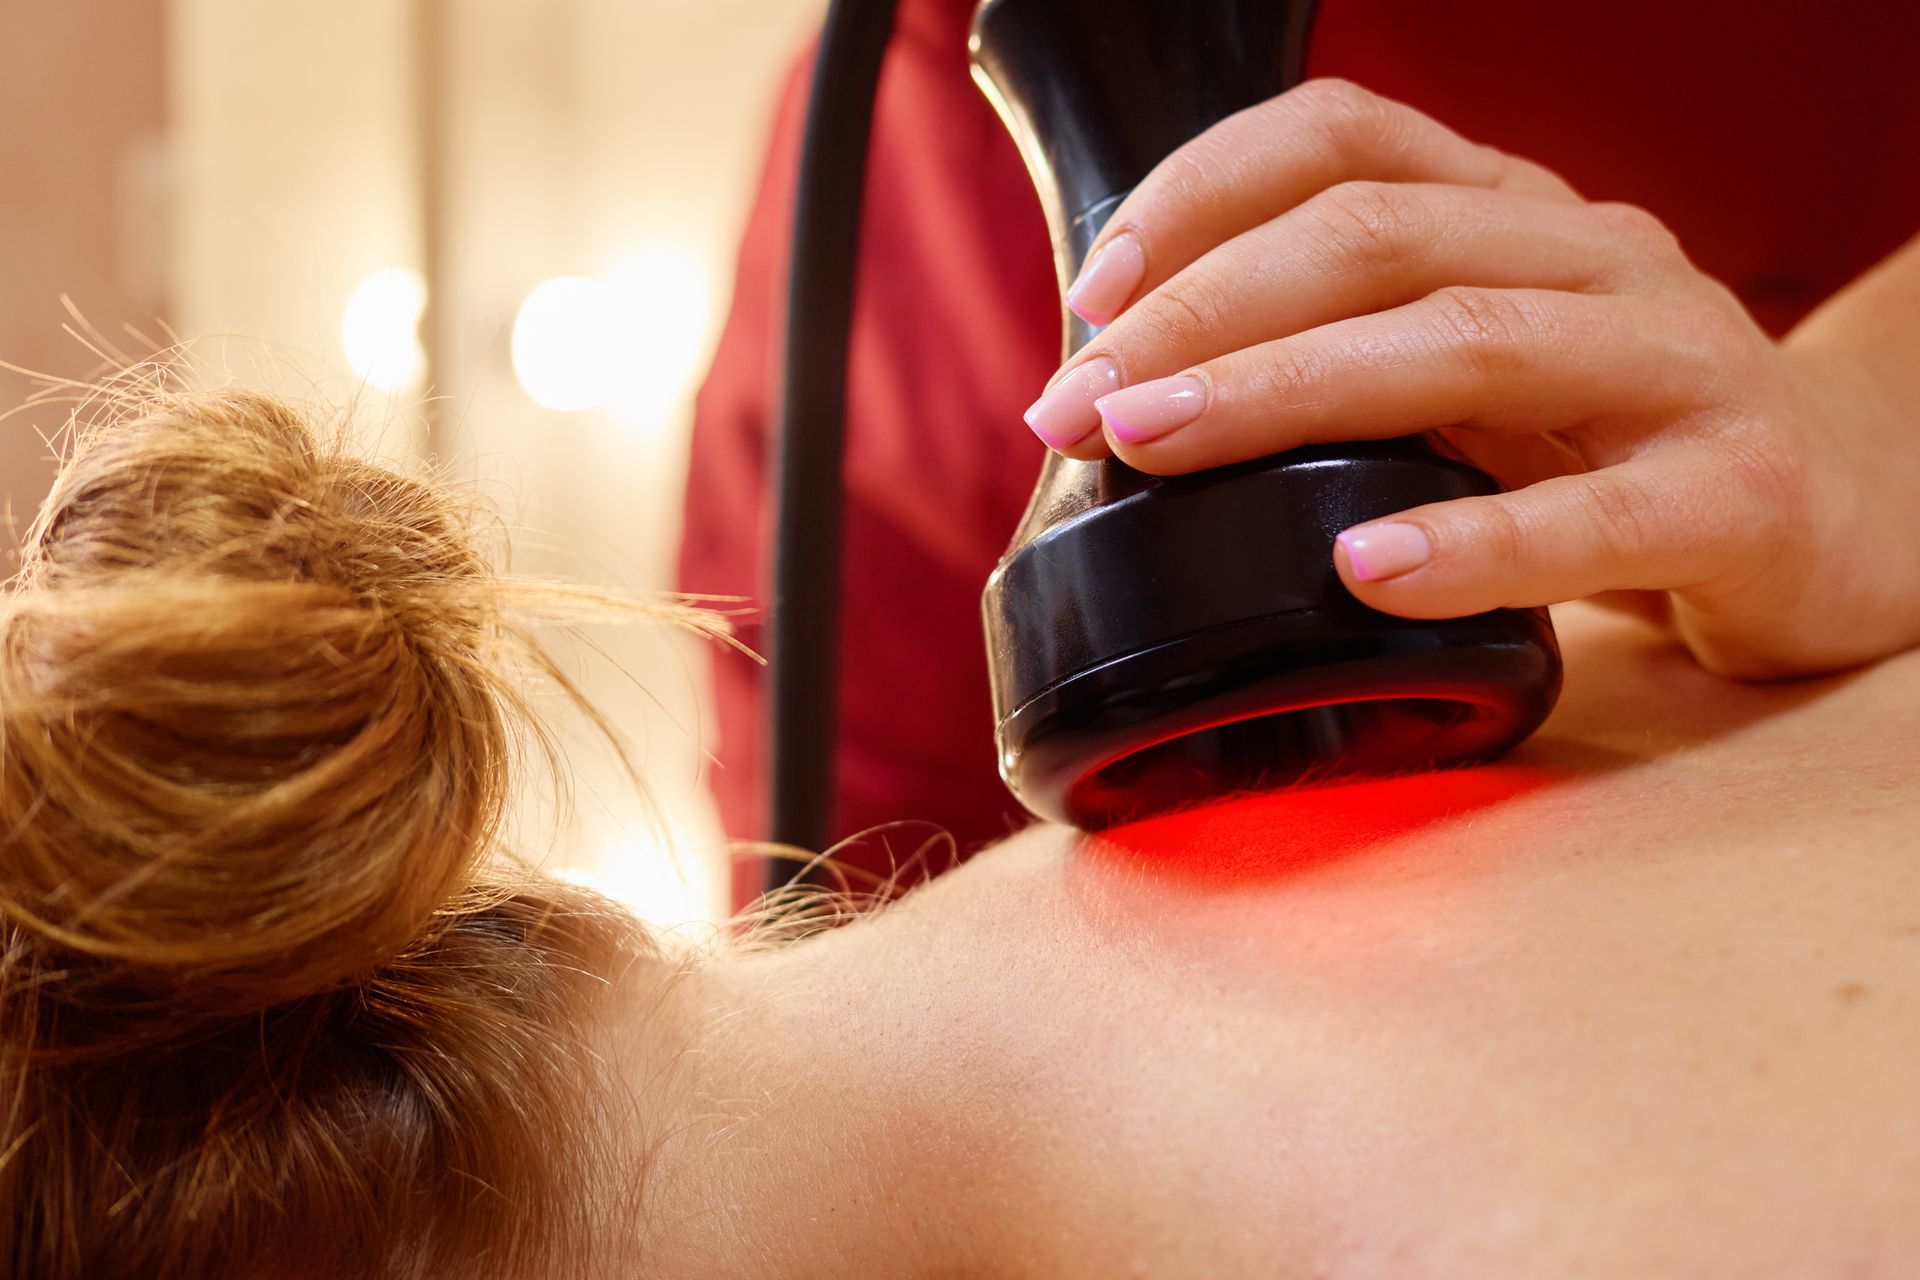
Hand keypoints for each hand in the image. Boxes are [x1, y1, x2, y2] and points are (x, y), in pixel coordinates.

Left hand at [1020, 78, 1919, 677]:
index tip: (1090, 293)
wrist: (1855, 509)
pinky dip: (1473, 541)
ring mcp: (1679, 362)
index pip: (1346, 136)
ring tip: (1157, 446)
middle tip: (1078, 404)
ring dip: (1285, 392)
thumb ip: (1356, 364)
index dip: (1201, 194)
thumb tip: (1143, 401)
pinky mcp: (1741, 492)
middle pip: (1378, 235)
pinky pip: (1598, 516)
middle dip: (1202, 314)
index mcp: (1519, 213)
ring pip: (1466, 342)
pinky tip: (1365, 569)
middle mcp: (1597, 256)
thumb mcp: (1484, 372)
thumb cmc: (1621, 445)